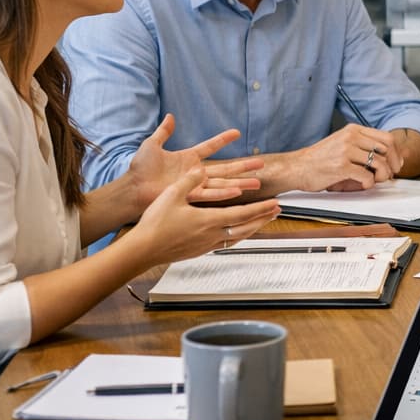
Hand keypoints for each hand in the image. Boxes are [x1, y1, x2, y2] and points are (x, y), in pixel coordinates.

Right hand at [119, 170, 282, 269]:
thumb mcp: (171, 195)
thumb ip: (188, 180)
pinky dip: (238, 236)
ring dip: (253, 228)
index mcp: (209, 219)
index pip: (243, 213)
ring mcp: (207, 245)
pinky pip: (226, 243)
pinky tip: (238, 234)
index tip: (274, 203)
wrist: (143, 250)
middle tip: (277, 211)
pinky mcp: (200, 251)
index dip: (261, 208)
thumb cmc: (155, 223)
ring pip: (238, 236)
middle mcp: (212, 234)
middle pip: (246, 226)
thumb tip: (199, 169)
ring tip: (263, 222)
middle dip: (263, 218)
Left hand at [126, 115, 262, 212]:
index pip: (210, 146)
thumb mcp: (152, 145)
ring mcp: (194, 185)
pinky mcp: (190, 196)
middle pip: (225, 168)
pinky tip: (237, 192)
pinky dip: (223, 194)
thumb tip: (170, 116)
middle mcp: (195, 173)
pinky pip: (210, 195)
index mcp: (188, 158)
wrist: (133, 187)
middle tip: (261, 164)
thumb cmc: (140, 168)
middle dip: (243, 166)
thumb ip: (163, 132)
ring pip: (223, 184)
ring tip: (257, 183)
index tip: (236, 133)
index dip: (222, 140)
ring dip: (240, 183)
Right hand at [291, 124, 402, 191]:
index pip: (386, 137)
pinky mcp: (341, 166)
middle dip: (392, 165)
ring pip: (379, 163)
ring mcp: (346, 151)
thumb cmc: (320, 158)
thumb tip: (390, 155)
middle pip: (386, 149)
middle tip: (389, 175)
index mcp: (353, 130)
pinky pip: (366, 176)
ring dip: (381, 176)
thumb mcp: (342, 143)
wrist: (297, 167)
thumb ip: (362, 145)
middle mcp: (351, 137)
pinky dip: (368, 183)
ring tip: (374, 181)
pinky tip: (362, 184)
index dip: (396, 153)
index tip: (397, 164)